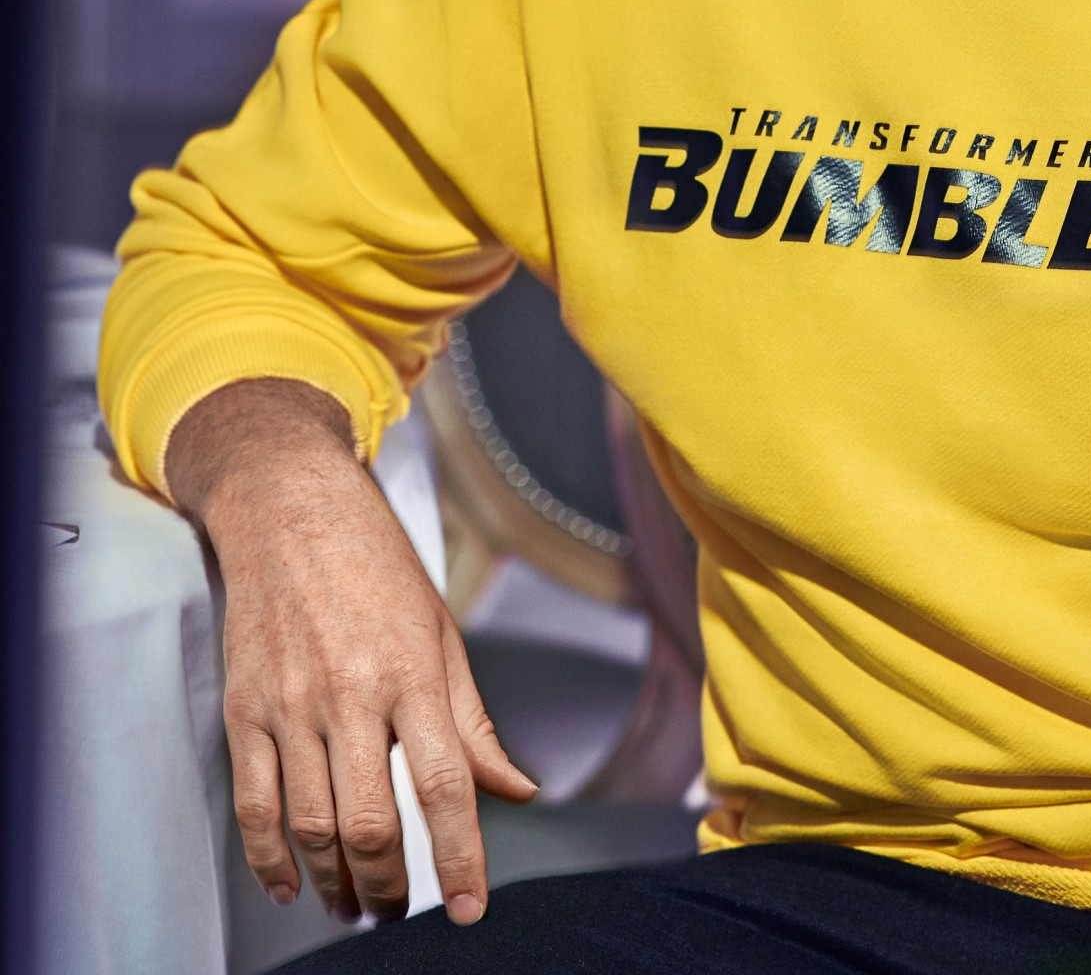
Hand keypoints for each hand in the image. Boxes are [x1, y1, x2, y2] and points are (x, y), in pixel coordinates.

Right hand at [168, 378, 536, 925]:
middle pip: (372, 823)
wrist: (290, 508)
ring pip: (312, 826)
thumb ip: (473, 722)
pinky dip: (270, 859)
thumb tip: (517, 790)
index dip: (462, 858)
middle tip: (402, 912)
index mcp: (413, 672)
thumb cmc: (377, 566)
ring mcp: (291, 705)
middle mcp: (351, 694)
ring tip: (353, 905)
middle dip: (392, 886)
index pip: (446, 786)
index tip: (474, 907)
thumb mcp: (441, 631)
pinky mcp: (244, 709)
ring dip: (335, 884)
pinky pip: (254, 805)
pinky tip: (291, 883)